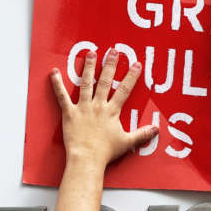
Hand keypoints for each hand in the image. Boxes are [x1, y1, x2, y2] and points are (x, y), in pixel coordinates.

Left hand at [51, 49, 157, 167]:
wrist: (87, 159)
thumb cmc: (105, 152)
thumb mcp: (127, 142)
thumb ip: (142, 134)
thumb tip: (156, 130)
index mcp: (112, 111)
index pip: (124, 90)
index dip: (131, 76)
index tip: (136, 64)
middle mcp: (98, 106)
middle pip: (105, 81)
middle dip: (110, 64)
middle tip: (113, 51)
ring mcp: (83, 108)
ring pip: (86, 83)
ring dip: (88, 67)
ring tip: (90, 54)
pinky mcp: (69, 113)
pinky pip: (62, 96)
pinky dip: (57, 84)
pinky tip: (54, 73)